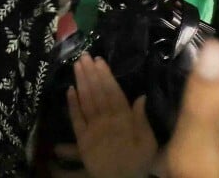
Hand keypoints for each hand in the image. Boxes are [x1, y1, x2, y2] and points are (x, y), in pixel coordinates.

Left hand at [67, 56, 157, 177]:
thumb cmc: (138, 162)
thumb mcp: (148, 142)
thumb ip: (142, 120)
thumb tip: (141, 96)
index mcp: (124, 121)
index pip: (113, 93)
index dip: (106, 75)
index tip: (99, 60)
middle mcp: (107, 122)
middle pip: (97, 93)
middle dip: (91, 73)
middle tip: (84, 56)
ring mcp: (93, 131)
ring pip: (86, 102)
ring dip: (81, 82)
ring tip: (77, 66)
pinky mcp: (83, 141)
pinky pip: (76, 120)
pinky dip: (72, 104)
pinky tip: (69, 90)